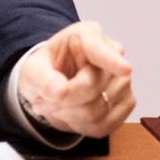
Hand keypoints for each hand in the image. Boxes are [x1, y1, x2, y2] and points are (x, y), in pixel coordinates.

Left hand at [17, 21, 134, 137]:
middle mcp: (113, 52)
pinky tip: (72, 112)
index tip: (124, 68)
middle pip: (91, 87)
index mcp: (87, 34)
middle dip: (62, 100)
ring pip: (98, 111)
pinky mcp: (128, 102)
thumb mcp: (32, 69)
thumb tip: (60, 91)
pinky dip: (81, 125)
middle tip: (44, 98)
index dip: (111, 61)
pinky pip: (104, 125)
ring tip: (58, 104)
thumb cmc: (46, 69)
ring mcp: (124, 78)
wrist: (55, 83)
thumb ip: (41, 78)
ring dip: (69, 115)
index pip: (99, 50)